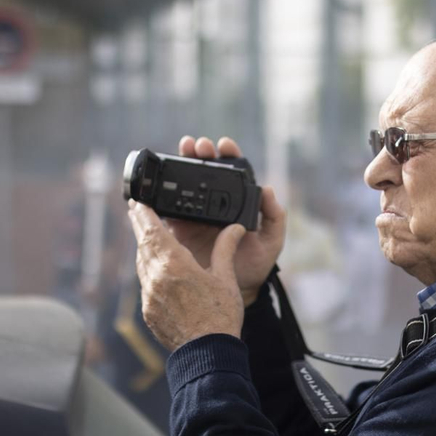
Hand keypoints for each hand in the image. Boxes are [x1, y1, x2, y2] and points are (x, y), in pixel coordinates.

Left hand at [128, 199, 247, 351]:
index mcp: (175, 264)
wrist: (207, 352)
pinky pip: (145, 284)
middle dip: (139, 226)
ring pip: (142, 264)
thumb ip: (225, 248)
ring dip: (143, 248)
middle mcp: (156, 277)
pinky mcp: (149, 312)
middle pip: (143, 245)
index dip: (143, 214)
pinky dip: (148, 271)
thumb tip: (235, 227)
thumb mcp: (226, 277)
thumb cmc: (220, 315)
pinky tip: (156, 270)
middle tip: (135, 210)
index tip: (137, 202)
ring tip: (146, 237)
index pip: (152, 231)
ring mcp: (149, 296)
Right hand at [161, 136, 286, 304]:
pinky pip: (167, 210)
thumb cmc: (256, 265)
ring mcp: (194, 216)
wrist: (236, 291)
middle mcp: (213, 205)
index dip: (227, 155)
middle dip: (200, 154)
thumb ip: (274, 216)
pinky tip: (161, 183)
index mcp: (235, 202)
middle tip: (197, 146)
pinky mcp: (178, 231)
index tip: (224, 145)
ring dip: (181, 166)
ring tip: (180, 153)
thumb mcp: (271, 241)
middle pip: (204, 172)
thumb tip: (268, 189)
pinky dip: (162, 196)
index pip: (231, 173)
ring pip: (184, 185)